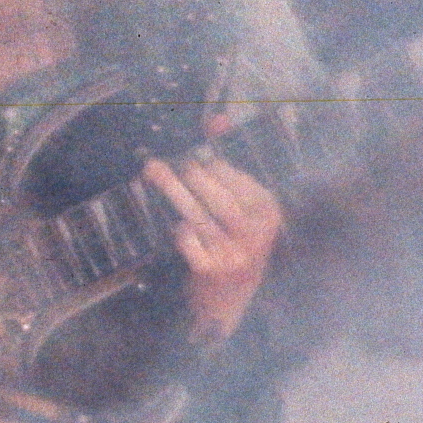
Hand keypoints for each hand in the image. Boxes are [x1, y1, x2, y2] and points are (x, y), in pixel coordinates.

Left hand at [143, 146, 282, 340]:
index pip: (241, 185)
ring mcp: (233, 255)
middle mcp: (255, 236)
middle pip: (220, 201)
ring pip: (199, 218)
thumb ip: (229, 172)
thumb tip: (214, 122)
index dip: (216, 167)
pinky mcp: (211, 271)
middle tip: (165, 161)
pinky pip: (189, 242)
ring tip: (153, 172)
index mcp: (268, 215)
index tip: (193, 153)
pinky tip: (177, 226)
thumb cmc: (233, 245)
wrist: (228, 301)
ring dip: (174, 192)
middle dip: (191, 177)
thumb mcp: (242, 212)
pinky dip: (180, 232)